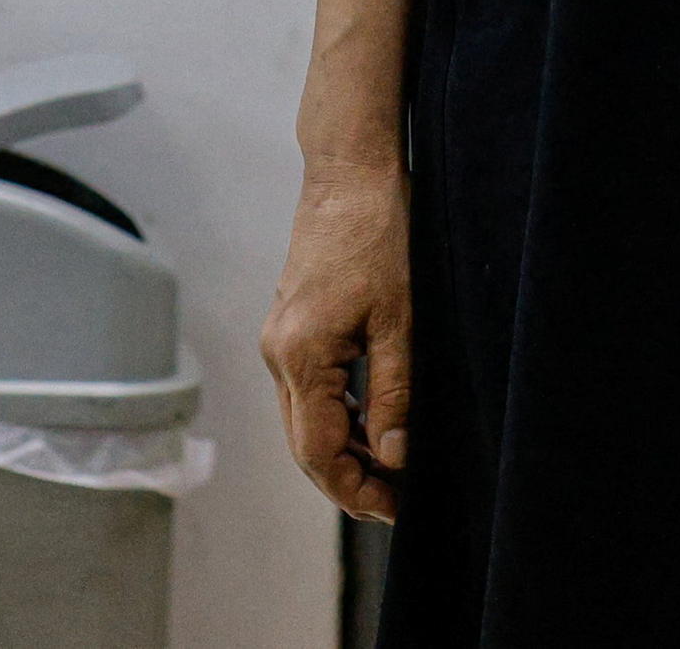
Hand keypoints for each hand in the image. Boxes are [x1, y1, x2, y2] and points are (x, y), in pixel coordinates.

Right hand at [262, 155, 413, 521]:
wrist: (348, 171)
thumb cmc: (378, 233)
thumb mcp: (401, 318)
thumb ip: (394, 392)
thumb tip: (393, 457)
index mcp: (300, 356)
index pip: (318, 452)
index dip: (354, 489)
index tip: (394, 508)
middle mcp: (278, 353)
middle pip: (304, 444)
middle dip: (346, 480)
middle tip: (395, 501)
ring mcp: (279, 339)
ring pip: (304, 419)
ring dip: (342, 450)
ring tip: (391, 470)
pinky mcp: (290, 327)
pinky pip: (307, 390)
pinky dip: (336, 416)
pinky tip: (371, 423)